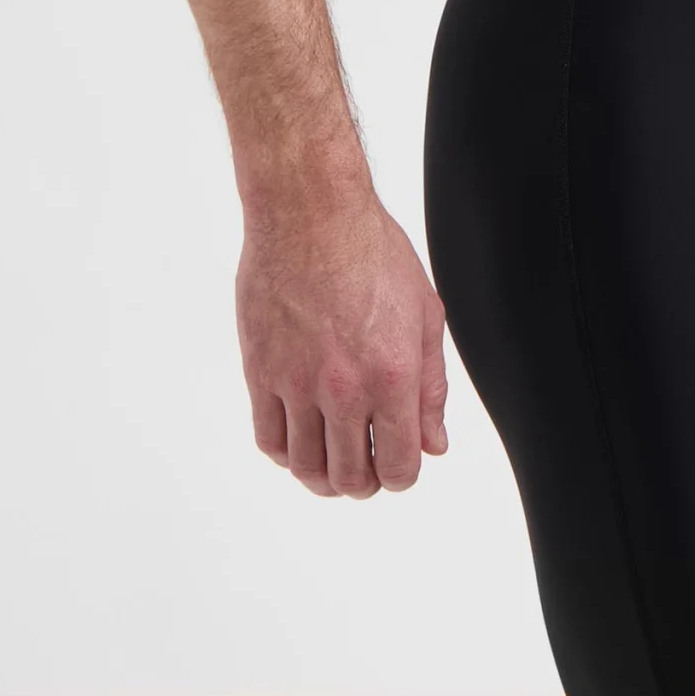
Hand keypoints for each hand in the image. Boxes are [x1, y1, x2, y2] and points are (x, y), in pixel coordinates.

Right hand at [236, 183, 450, 497]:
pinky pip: (269, 438)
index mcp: (393, 375)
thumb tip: (433, 443)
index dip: (402, 475)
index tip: (399, 463)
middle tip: (366, 466)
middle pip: (351, 477)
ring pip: (306, 468)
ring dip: (323, 478)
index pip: (398, 467)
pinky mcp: (260, 371)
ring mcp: (296, 382)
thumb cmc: (371, 251)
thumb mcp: (424, 314)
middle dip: (365, 482)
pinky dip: (286, 453)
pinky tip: (301, 438)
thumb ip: (431, 386)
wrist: (310, 213)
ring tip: (333, 463)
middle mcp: (343, 387)